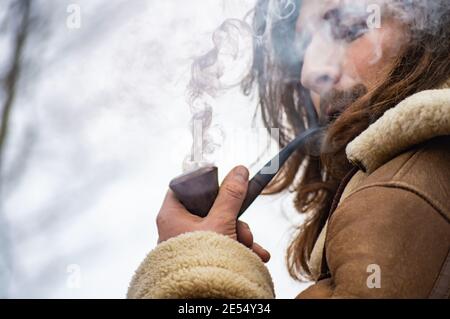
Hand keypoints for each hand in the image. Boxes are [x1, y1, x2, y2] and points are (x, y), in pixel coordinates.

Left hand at [156, 165, 270, 261]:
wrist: (200, 296)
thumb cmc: (202, 260)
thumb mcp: (220, 222)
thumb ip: (230, 196)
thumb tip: (239, 171)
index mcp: (172, 214)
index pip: (183, 187)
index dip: (203, 183)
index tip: (223, 184)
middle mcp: (177, 227)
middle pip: (208, 208)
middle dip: (234, 219)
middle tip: (244, 231)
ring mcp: (188, 242)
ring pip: (218, 227)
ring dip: (240, 236)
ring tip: (253, 250)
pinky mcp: (199, 255)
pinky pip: (219, 244)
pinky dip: (236, 248)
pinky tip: (253, 256)